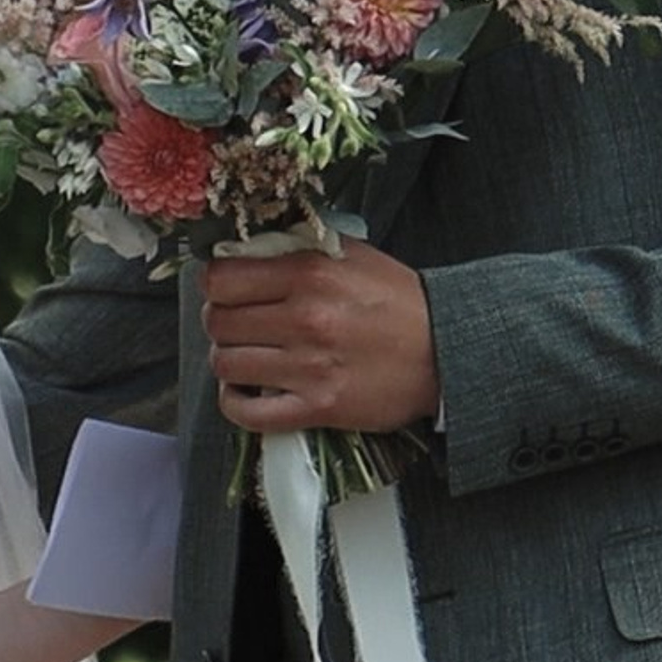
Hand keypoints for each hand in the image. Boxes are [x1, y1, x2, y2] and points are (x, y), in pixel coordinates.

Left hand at [200, 238, 437, 434]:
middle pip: (219, 322)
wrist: (446, 350)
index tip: (225, 289)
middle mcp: (304, 318)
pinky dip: (235, 403)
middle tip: (236, 323)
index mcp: (308, 273)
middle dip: (220, 322)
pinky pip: (248, 413)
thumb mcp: (350, 255)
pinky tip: (244, 390)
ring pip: (226, 364)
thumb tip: (246, 251)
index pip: (221, 279)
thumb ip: (298, 248)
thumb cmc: (399, 300)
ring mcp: (309, 367)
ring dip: (227, 360)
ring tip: (244, 355)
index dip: (215, 284)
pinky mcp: (318, 408)